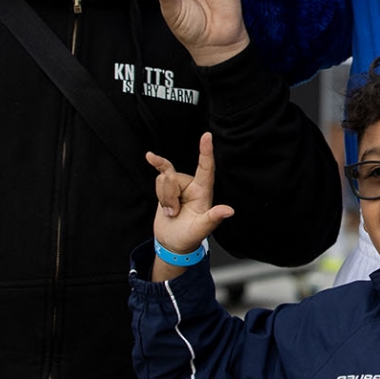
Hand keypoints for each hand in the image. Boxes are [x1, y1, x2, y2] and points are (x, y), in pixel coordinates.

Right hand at [147, 133, 234, 259]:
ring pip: (164, 178)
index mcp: (204, 192)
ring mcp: (180, 185)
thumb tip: (229, 210)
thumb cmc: (189, 238)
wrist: (172, 243)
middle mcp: (193, 185)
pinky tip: (150, 157)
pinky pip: (160, 173)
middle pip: (174, 177)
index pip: (206, 169)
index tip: (207, 136)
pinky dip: (156, 165)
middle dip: (168, 197)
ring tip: (170, 212)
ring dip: (162, 197)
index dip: (206, 152)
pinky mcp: (167, 186)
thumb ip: (213, 218)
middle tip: (174, 214)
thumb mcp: (201, 230)